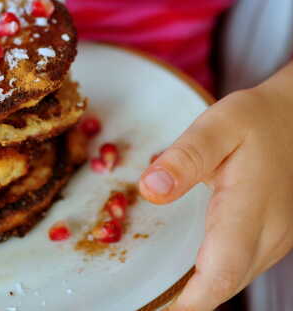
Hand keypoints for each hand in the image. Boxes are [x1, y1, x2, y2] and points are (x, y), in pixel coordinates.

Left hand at [139, 83, 292, 309]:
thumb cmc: (254, 121)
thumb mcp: (218, 125)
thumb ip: (185, 157)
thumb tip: (151, 190)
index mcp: (250, 209)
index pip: (220, 273)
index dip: (186, 301)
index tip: (151, 307)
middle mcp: (268, 235)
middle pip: (224, 286)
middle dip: (182, 302)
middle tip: (139, 300)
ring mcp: (274, 241)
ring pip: (232, 282)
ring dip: (195, 292)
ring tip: (152, 292)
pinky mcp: (270, 240)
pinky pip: (237, 270)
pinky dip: (209, 277)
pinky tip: (182, 272)